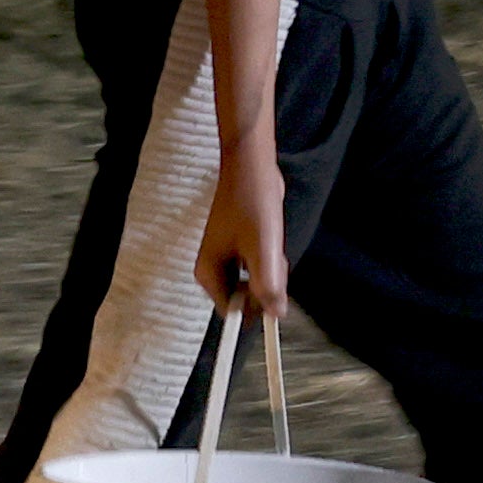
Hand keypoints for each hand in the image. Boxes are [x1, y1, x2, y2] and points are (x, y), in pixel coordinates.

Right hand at [195, 148, 293, 318]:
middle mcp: (213, 269)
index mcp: (208, 274)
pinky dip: (269, 257)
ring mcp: (226, 257)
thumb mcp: (262, 249)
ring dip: (270, 270)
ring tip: (270, 243)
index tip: (274, 297)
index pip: (232, 313)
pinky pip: (258, 266)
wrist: (252, 167)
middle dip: (264, 285)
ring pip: (254, 281)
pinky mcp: (239, 246)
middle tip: (271, 259)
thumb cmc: (252, 204)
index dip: (255, 310)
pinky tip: (270, 237)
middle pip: (245, 298)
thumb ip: (267, 285)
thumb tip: (274, 315)